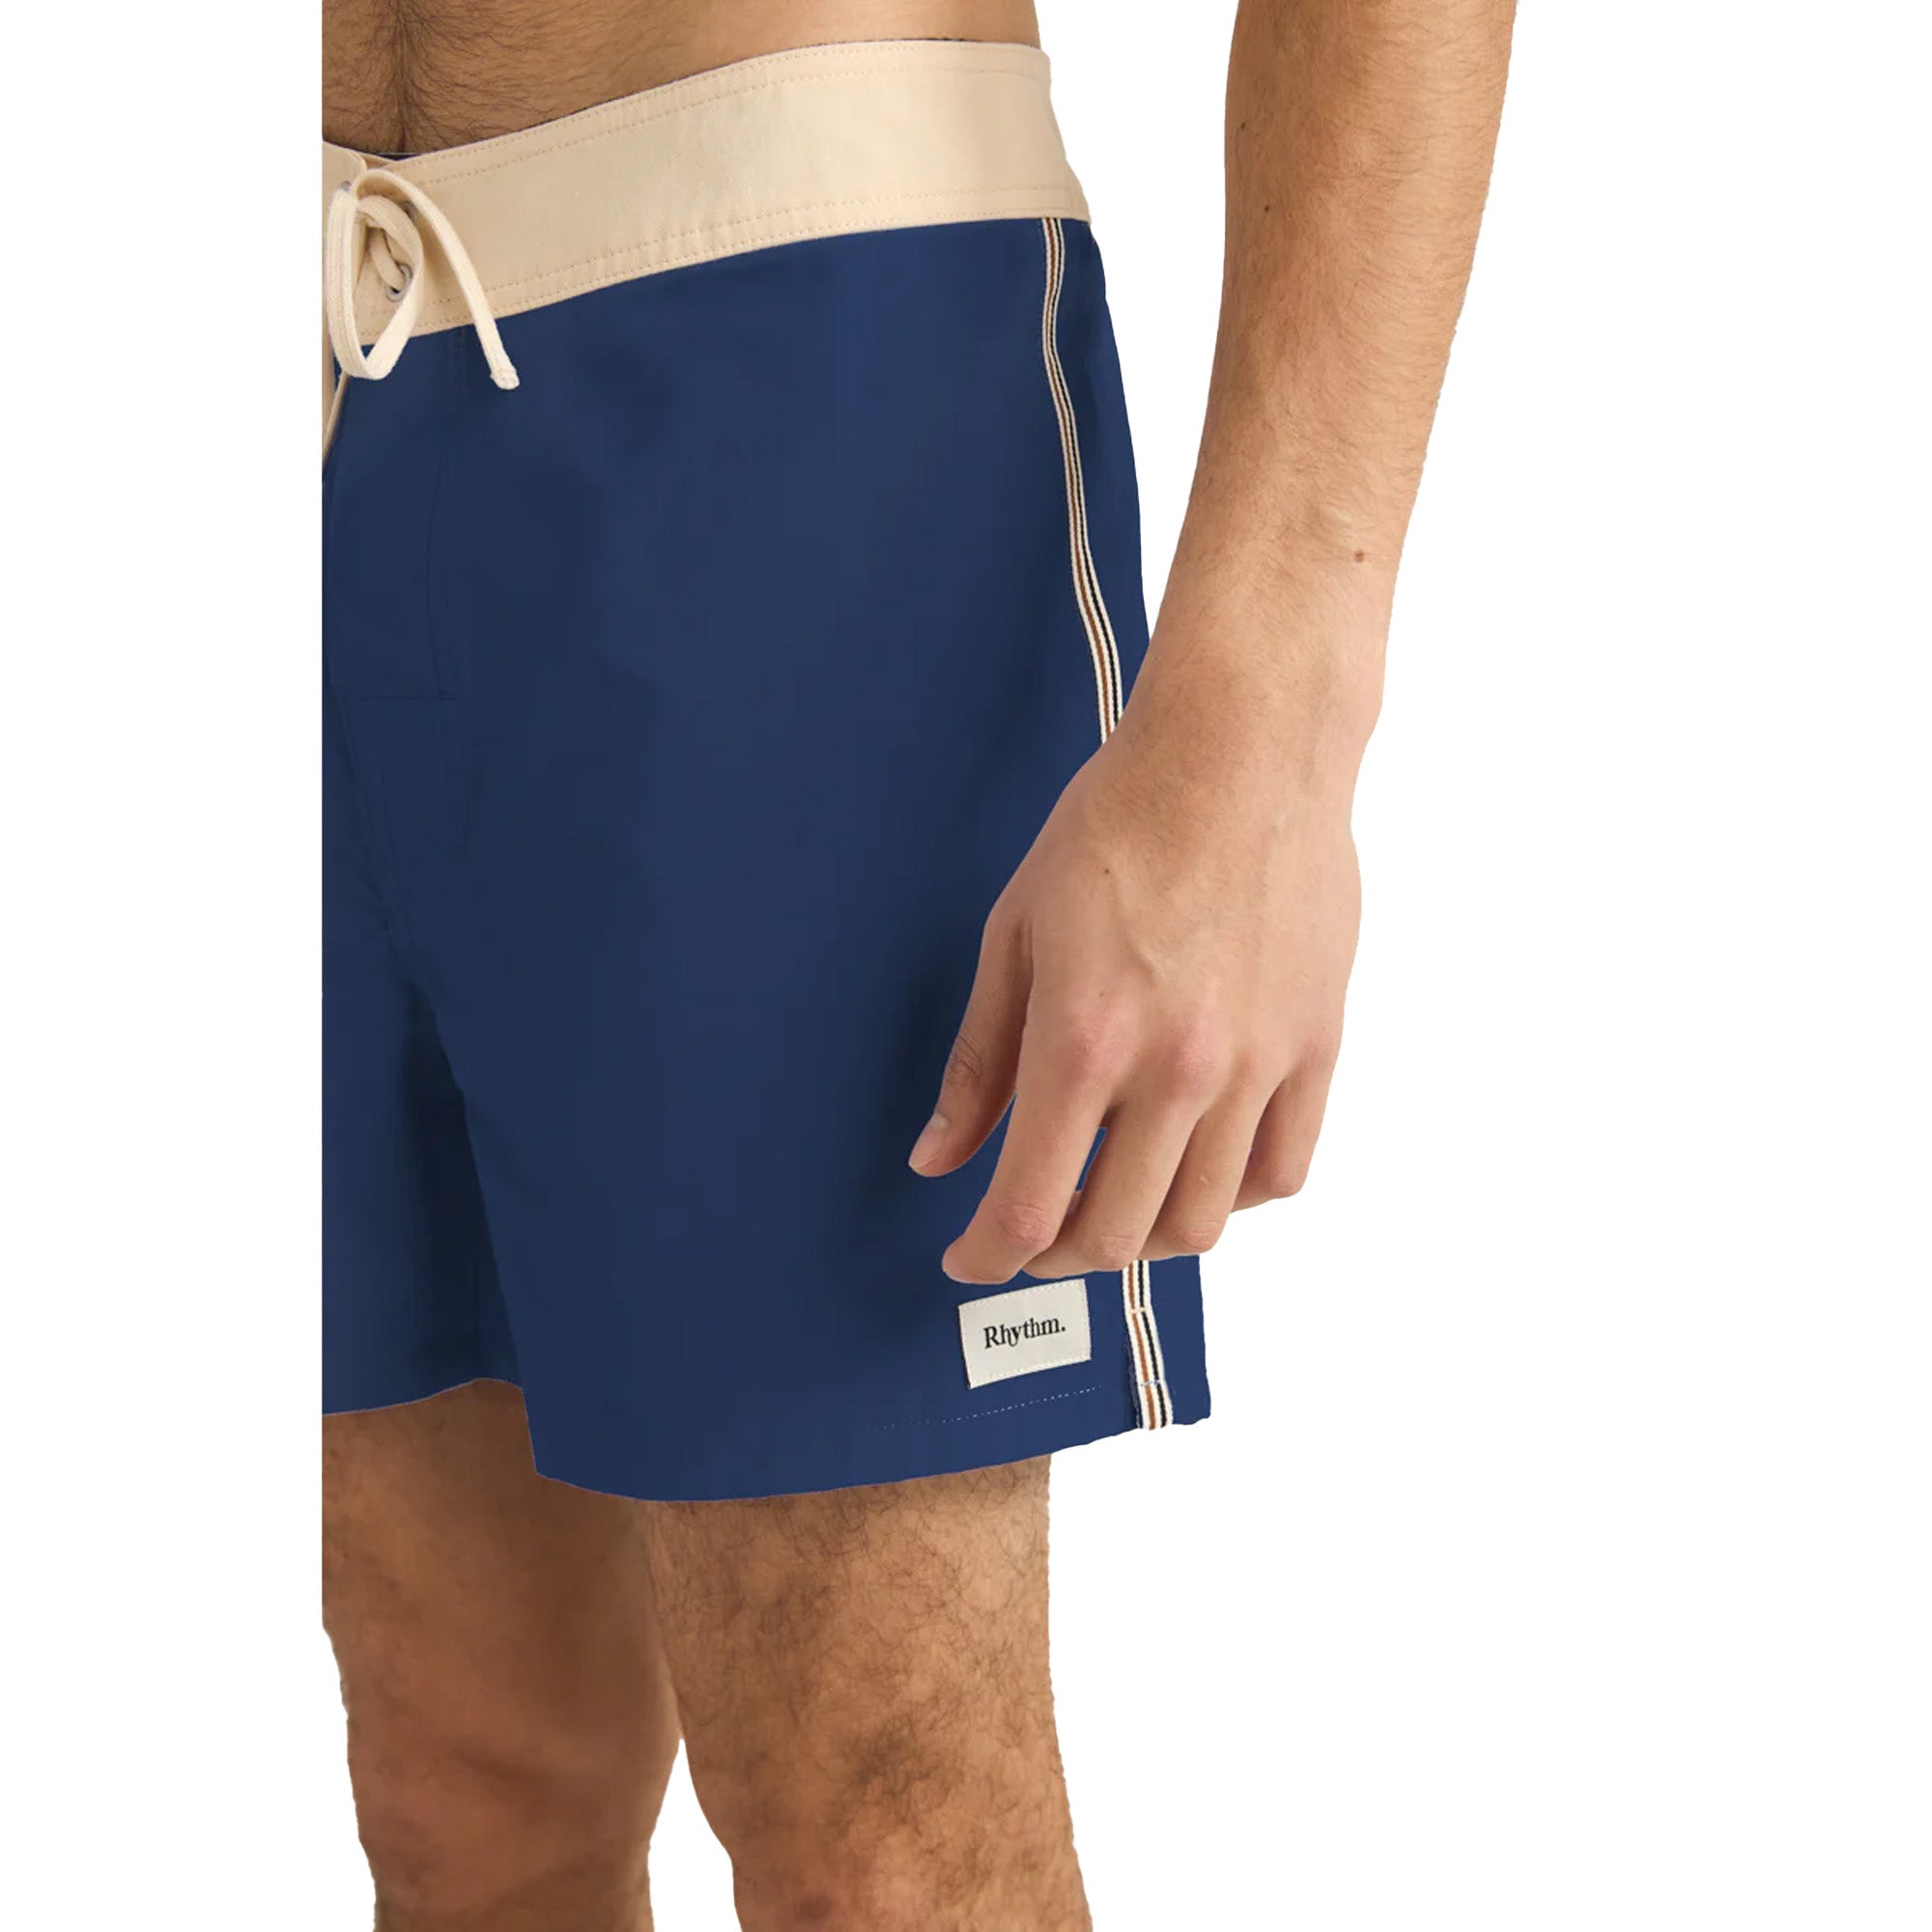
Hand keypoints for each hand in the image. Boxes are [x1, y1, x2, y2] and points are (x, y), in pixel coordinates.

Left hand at [910, 684, 1361, 1283]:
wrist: (1240, 751)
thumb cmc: (1121, 821)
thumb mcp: (1014, 935)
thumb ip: (977, 1063)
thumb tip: (939, 1156)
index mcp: (1086, 1040)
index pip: (1029, 1208)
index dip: (987, 1257)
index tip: (970, 1259)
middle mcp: (1176, 1070)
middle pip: (1114, 1235)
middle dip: (1054, 1255)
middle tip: (1032, 1230)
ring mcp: (1256, 1065)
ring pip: (1201, 1223)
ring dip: (1141, 1237)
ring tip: (1111, 1202)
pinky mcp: (1314, 1047)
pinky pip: (1280, 1172)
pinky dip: (1231, 1197)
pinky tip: (1194, 1166)